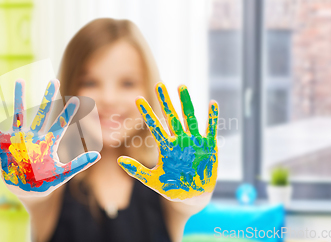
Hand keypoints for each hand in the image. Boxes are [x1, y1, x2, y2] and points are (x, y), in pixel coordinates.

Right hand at [0, 79, 100, 196]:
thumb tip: (97, 155)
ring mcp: (19, 139)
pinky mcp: (4, 145)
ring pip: (19, 115)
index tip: (77, 100)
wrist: (27, 190)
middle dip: (48, 97)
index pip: (60, 124)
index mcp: (48, 142)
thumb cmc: (45, 181)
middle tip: (55, 81)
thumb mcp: (62, 174)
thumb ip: (78, 164)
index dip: (68, 113)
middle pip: (42, 113)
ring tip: (20, 81)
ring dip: (19, 98)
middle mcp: (34, 136)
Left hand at [118, 83, 218, 200]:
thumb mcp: (152, 180)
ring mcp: (194, 141)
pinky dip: (212, 117)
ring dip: (186, 102)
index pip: (155, 126)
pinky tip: (212, 103)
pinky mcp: (209, 146)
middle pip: (171, 116)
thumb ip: (136, 170)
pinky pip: (211, 129)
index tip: (138, 99)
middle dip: (165, 101)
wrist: (193, 196)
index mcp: (167, 147)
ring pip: (189, 118)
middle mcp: (180, 140)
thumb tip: (119, 161)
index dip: (147, 113)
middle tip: (159, 84)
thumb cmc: (173, 188)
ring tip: (181, 86)